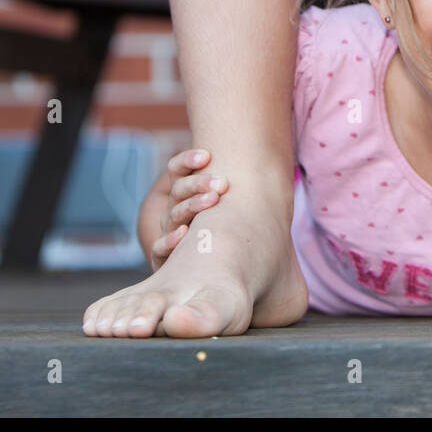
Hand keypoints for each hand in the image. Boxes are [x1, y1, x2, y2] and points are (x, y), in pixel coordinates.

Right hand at [150, 148, 227, 270]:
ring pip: (173, 214)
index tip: (207, 156)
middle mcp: (175, 211)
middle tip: (221, 183)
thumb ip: (237, 189)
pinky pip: (160, 248)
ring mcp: (169, 233)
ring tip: (212, 200)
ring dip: (192, 205)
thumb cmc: (230, 234)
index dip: (188, 161)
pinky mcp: (164, 259)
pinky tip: (183, 234)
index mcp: (186, 194)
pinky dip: (170, 240)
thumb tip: (271, 162)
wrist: (211, 276)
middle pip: (179, 190)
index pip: (178, 170)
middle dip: (199, 183)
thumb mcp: (234, 209)